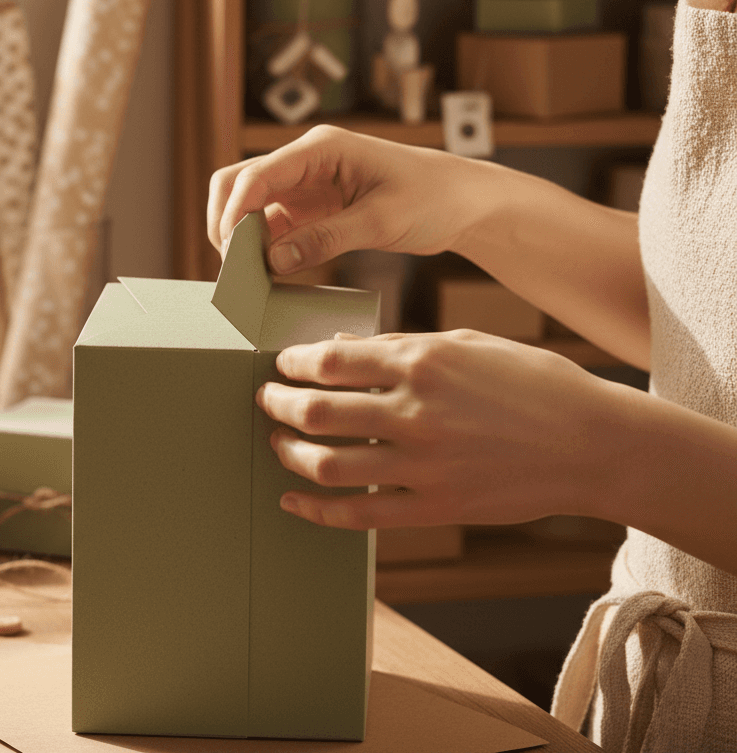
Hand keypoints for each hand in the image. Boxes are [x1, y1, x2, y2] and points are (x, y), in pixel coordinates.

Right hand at [207, 125, 485, 274]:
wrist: (463, 203)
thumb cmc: (432, 197)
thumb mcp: (382, 221)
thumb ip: (326, 238)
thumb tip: (273, 260)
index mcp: (321, 148)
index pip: (257, 174)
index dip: (235, 212)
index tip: (231, 253)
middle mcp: (304, 162)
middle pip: (237, 183)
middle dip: (226, 223)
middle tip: (235, 268)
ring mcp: (304, 186)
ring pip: (249, 208)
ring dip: (243, 240)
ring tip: (251, 278)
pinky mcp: (311, 210)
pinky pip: (272, 228)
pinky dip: (264, 251)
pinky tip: (271, 277)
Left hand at [256, 331, 621, 529]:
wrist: (592, 443)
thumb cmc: (532, 382)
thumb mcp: (466, 344)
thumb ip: (398, 345)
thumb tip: (341, 348)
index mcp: (422, 361)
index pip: (330, 361)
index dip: (292, 363)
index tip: (281, 365)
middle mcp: (415, 411)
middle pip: (317, 411)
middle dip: (277, 405)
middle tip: (265, 401)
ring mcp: (424, 465)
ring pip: (327, 465)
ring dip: (289, 453)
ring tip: (278, 443)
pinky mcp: (436, 508)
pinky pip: (359, 515)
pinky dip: (315, 510)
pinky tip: (293, 501)